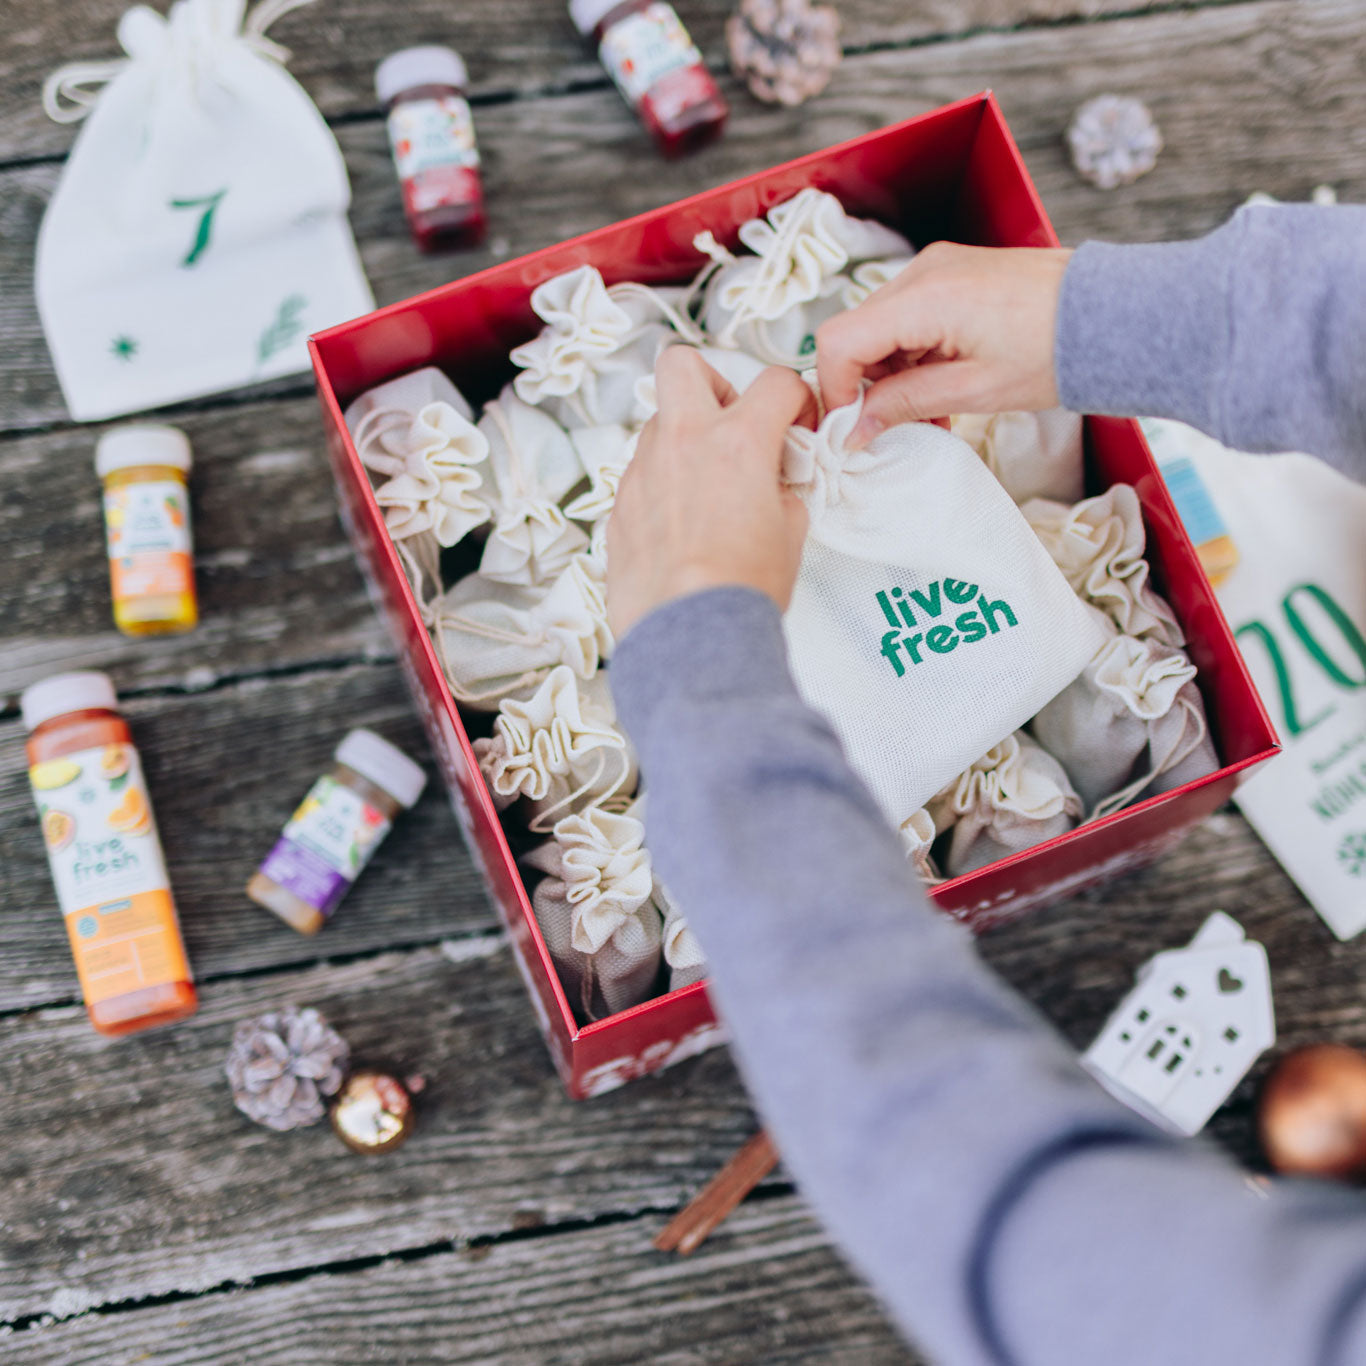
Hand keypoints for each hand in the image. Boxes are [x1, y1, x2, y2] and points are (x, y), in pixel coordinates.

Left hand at [607, 348, 816, 640]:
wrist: (689, 633)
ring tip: (707, 488)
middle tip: (730, 423)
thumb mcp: (790, 532)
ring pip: (658, 424)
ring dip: (684, 440)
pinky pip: (642, 475)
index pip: (775, 383)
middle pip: (682, 365)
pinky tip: (681, 526)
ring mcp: (643, 471)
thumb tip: (774, 485)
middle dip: (711, 382)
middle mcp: (683, 442)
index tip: (797, 424)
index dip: (796, 399)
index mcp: (738, 441)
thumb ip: (782, 490)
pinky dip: (663, 486)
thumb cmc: (742, 587)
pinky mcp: (619, 505)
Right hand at [815, 242, 1072, 446]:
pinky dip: (913, 357)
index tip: (852, 427)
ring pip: (880, 330)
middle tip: (898, 427)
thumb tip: (854, 428)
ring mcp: (937, 268)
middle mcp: (923, 271)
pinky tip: (941, 387)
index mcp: (925, 296)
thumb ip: (904, 405)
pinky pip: (909, 319)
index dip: (835, 389)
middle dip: (867, 386)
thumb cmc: (1054, 351)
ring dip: (892, 375)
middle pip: (857, 334)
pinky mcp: (952, 274)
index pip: (838, 340)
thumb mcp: (974, 391)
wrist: (1109, 314)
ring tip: (931, 412)